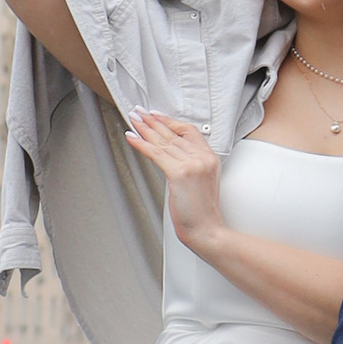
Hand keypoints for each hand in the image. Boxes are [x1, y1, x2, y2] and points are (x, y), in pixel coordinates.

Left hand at [124, 110, 224, 252]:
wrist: (207, 230)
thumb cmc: (202, 213)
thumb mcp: (202, 182)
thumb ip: (190, 166)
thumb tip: (169, 157)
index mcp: (210, 158)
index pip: (188, 131)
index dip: (170, 122)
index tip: (156, 116)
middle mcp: (202, 158)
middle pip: (173, 133)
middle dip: (153, 121)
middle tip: (139, 112)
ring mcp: (192, 164)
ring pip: (163, 141)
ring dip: (144, 128)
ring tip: (133, 120)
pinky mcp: (179, 173)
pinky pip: (156, 153)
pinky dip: (141, 144)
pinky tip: (132, 137)